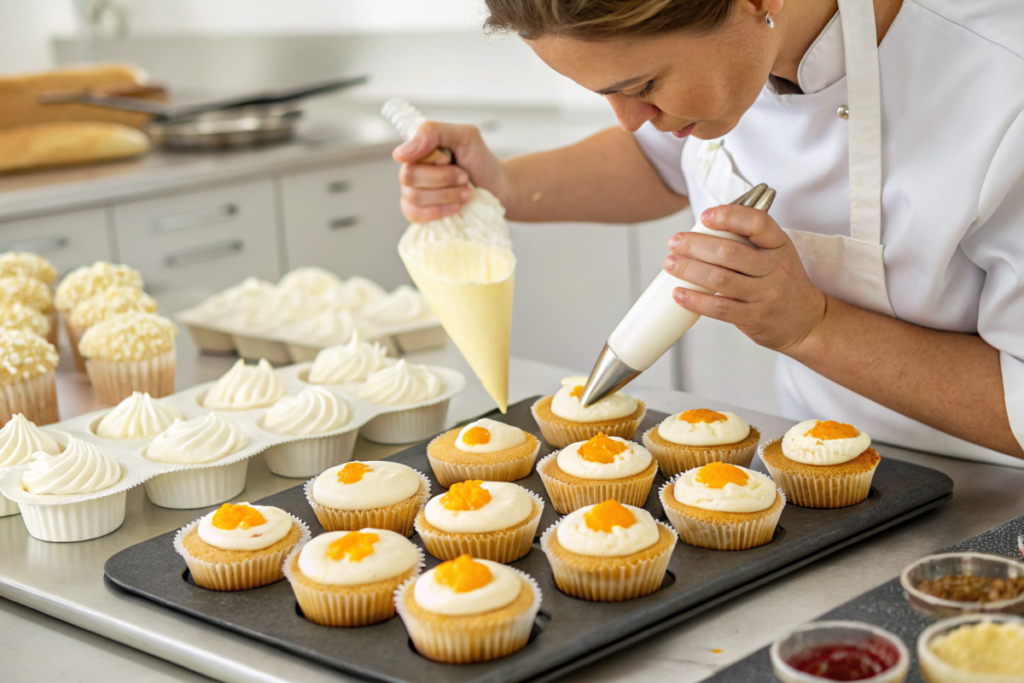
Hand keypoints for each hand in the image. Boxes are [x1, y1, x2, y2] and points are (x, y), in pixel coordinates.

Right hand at [392, 121, 509, 222]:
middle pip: (409, 177)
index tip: (449, 159)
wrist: (496, 188)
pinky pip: (414, 215)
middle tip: (464, 177)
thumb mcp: (465, 135)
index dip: (432, 160)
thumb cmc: (480, 162)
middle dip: (443, 178)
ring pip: (414, 197)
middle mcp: (411, 169)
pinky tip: (455, 206)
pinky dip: (438, 211)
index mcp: (418, 149)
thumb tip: (399, 154)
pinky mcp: (417, 213)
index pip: (407, 155)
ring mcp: (412, 192)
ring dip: (447, 195)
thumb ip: (432, 132)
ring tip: (466, 192)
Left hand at [663, 205, 826, 352]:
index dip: (729, 216)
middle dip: (695, 245)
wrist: (807, 322)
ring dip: (689, 270)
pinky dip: (695, 300)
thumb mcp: (776, 255)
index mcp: (779, 246)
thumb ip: (747, 242)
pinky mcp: (754, 317)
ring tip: (670, 264)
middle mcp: (775, 268)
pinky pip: (720, 308)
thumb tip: (701, 232)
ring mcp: (766, 294)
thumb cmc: (783, 283)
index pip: (757, 223)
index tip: (705, 216)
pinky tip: (679, 294)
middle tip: (675, 242)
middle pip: (729, 252)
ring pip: (720, 279)